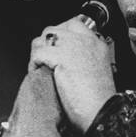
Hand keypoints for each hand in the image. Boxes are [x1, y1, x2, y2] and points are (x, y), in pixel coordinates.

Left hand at [29, 16, 117, 133]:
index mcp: (96, 44)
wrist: (101, 112)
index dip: (59, 36)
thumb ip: (83, 59)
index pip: (73, 24)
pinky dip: (34, 63)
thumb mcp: (96, 71)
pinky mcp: (61, 57)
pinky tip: (38, 73)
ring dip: (38, 52)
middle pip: (55, 29)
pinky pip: (38, 52)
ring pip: (44, 38)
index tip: (53, 48)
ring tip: (40, 66)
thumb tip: (63, 58)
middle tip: (44, 59)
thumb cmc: (99, 101)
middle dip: (46, 43)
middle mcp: (86, 41)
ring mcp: (73, 46)